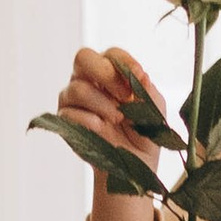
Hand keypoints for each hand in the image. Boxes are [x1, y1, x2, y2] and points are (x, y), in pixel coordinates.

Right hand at [55, 46, 166, 220]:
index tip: (139, 76)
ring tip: (118, 119)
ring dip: (101, 104)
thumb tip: (140, 75)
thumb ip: (147, 90)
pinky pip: (69, 113)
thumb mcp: (154, 110)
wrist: (133, 166)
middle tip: (123, 96)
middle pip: (83, 57)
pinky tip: (102, 129)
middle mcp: (89, 80)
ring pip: (77, 88)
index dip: (124, 62)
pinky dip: (88, 121)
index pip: (111, 54)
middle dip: (105, 74)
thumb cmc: (144, 133)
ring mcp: (74, 99)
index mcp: (112, 73)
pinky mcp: (66, 120)